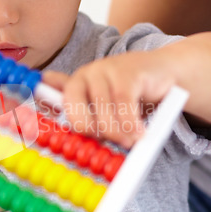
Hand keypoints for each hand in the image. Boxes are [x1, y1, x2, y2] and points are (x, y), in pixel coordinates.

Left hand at [44, 51, 174, 148]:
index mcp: (74, 85)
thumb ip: (80, 110)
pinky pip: (124, 103)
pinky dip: (130, 122)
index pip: (51, 102)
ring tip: (129, 142)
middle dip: (90, 131)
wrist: (162, 70)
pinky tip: (139, 134)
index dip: (48, 119)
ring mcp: (105, 69)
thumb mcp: (102, 103)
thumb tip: (50, 119)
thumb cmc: (129, 91)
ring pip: (102, 108)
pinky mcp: (127, 72)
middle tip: (107, 142)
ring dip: (116, 131)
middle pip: (75, 109)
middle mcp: (85, 74)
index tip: (57, 137)